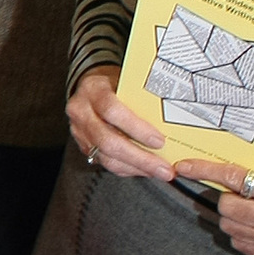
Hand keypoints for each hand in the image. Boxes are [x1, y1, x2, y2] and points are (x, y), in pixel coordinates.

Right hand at [66, 66, 172, 182]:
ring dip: (136, 168)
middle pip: (108, 141)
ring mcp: (80, 131)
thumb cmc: (114, 84)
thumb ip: (141, 98)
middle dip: (140, 158)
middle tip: (164, 168)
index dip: (136, 128)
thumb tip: (173, 118)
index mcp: (93, 90)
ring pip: (106, 157)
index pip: (111, 111)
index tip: (159, 141)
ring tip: (160, 172)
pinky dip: (128, 169)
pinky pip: (106, 163)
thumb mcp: (127, 82)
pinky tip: (145, 170)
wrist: (89, 88)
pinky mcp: (84, 146)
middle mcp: (81, 112)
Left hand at [169, 158, 253, 254]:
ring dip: (232, 216)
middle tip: (236, 192)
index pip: (234, 179)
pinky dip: (241, 233)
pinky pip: (242, 244)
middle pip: (226, 207)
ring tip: (247, 209)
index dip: (204, 171)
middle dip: (225, 197)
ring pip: (230, 227)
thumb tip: (239, 162)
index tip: (184, 167)